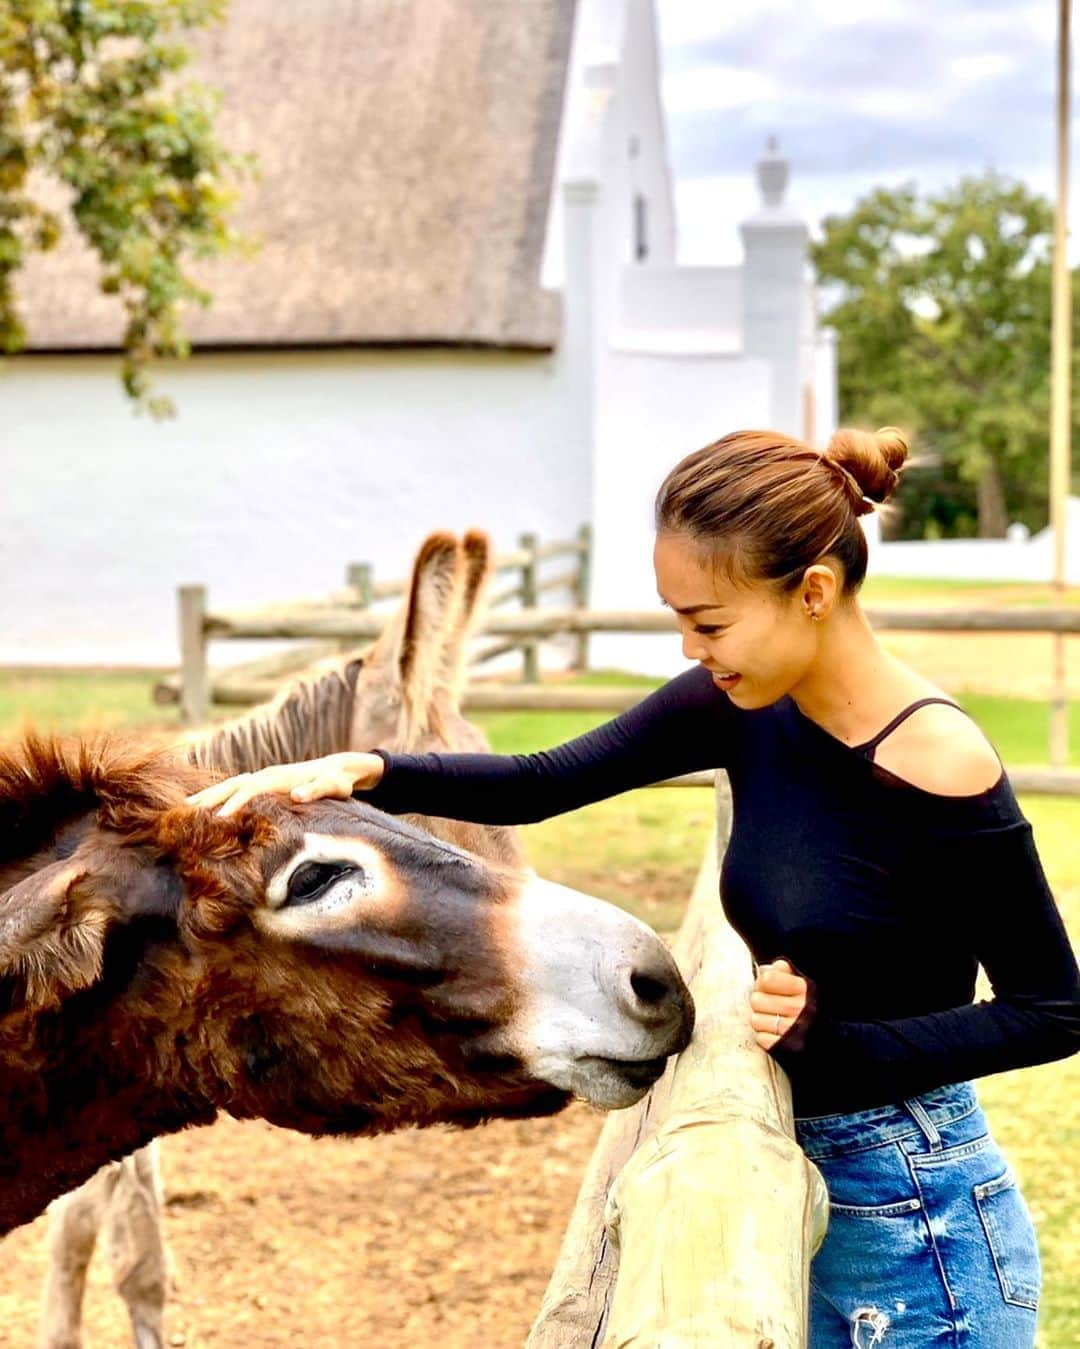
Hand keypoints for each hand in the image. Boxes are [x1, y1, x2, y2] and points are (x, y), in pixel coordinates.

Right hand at [186, 752, 384, 816]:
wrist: (338, 768)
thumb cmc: (337, 781)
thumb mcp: (333, 786)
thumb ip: (317, 789)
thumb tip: (297, 795)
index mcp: (279, 777)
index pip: (251, 789)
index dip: (236, 803)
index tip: (220, 819)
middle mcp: (267, 774)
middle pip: (233, 784)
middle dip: (210, 797)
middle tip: (186, 812)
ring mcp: (264, 777)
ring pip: (231, 785)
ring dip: (209, 795)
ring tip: (185, 807)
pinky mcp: (263, 783)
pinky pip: (236, 789)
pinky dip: (219, 795)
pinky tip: (206, 806)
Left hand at [749, 958, 807, 1050]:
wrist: (830, 1041)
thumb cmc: (812, 1010)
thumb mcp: (805, 986)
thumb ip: (785, 973)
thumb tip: (764, 970)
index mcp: (803, 989)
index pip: (767, 979)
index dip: (762, 982)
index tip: (767, 987)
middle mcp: (798, 1008)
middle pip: (756, 999)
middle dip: (760, 1002)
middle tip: (769, 1005)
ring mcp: (791, 1029)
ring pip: (755, 1019)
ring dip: (761, 1020)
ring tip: (773, 1019)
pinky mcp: (784, 1047)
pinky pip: (760, 1038)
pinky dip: (765, 1036)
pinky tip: (776, 1033)